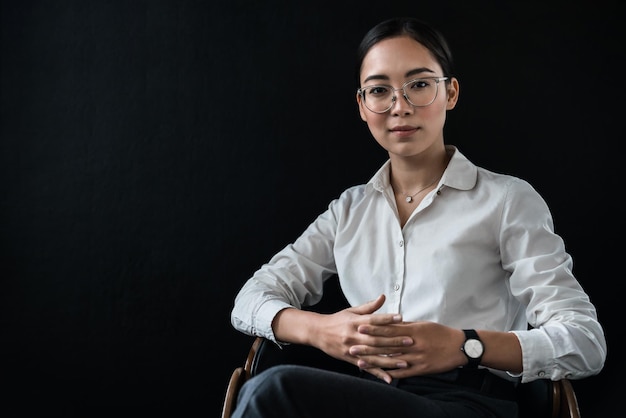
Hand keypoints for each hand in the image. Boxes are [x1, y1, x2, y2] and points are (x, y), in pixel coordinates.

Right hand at [308, 294, 413, 383]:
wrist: (318, 332)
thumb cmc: (338, 320)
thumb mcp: (352, 311)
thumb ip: (369, 306)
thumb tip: (383, 297)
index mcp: (355, 322)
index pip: (373, 320)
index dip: (387, 319)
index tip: (401, 318)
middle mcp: (354, 336)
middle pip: (376, 339)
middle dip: (394, 341)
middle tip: (410, 341)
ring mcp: (352, 349)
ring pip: (373, 356)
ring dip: (390, 360)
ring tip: (405, 362)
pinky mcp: (350, 360)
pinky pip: (366, 367)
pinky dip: (378, 373)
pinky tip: (389, 378)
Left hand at [349, 321, 465, 380]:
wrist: (460, 346)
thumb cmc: (441, 333)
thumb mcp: (423, 325)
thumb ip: (406, 325)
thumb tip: (390, 322)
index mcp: (412, 331)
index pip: (389, 329)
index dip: (373, 329)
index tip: (360, 327)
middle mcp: (413, 344)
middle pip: (387, 345)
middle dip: (368, 346)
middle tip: (352, 346)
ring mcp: (417, 358)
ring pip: (392, 360)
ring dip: (375, 362)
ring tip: (360, 362)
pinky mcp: (422, 369)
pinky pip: (404, 373)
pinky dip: (391, 374)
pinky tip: (379, 375)